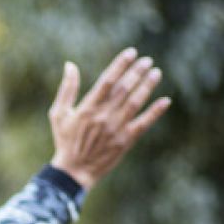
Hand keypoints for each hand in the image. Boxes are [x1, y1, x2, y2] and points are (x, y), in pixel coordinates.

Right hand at [48, 48, 170, 189]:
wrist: (74, 170)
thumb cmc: (65, 140)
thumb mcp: (58, 113)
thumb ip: (66, 89)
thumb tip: (70, 64)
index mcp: (87, 108)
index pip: (107, 80)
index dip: (120, 65)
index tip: (131, 53)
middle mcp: (103, 116)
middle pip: (124, 88)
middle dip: (137, 72)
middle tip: (147, 60)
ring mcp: (116, 128)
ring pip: (135, 102)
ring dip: (147, 86)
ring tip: (156, 73)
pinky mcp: (126, 140)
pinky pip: (143, 123)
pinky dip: (155, 112)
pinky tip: (165, 101)